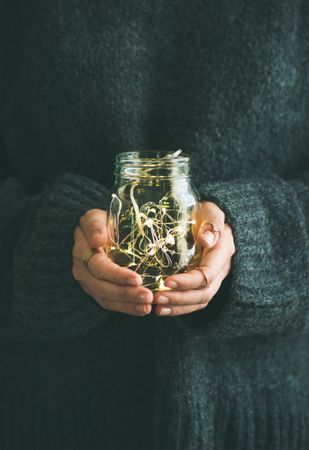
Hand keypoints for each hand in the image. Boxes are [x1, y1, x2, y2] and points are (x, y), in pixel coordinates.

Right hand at [72, 209, 152, 315]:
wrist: (95, 231)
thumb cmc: (99, 223)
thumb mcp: (94, 217)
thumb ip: (94, 226)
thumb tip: (97, 239)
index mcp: (82, 252)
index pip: (99, 267)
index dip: (117, 275)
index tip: (137, 279)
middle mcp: (82, 271)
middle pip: (103, 287)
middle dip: (126, 294)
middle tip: (148, 297)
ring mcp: (88, 283)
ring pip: (106, 299)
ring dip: (128, 305)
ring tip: (147, 306)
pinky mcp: (96, 291)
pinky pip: (110, 304)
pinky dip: (126, 308)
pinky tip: (142, 309)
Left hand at [153, 201, 234, 315]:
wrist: (211, 218)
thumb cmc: (208, 212)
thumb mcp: (211, 210)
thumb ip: (211, 223)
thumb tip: (206, 239)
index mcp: (223, 251)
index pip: (207, 274)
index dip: (187, 281)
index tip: (167, 281)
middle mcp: (221, 268)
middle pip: (204, 293)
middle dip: (180, 298)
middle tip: (157, 298)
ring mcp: (215, 277)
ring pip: (201, 300)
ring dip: (179, 307)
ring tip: (157, 308)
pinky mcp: (205, 282)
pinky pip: (196, 301)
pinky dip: (180, 308)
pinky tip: (163, 309)